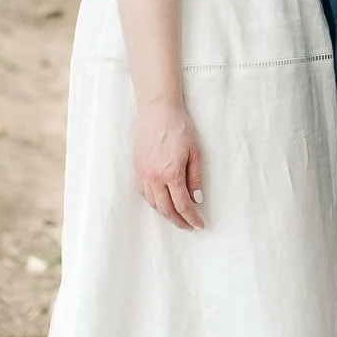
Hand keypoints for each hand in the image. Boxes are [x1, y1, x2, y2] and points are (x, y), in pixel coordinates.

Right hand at [133, 99, 204, 229]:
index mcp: (171, 174)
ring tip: (175, 216)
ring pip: (152, 202)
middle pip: (165, 209)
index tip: (199, 224)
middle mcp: (154, 177)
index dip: (192, 218)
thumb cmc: (179, 127)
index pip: (182, 205)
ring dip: (164, 213)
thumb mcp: (194, 152)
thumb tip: (196, 198)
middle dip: (178, 221)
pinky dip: (153, 201)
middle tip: (188, 226)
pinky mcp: (136, 167)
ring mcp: (143, 173)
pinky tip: (160, 201)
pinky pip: (143, 192)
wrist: (157, 110)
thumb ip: (195, 177)